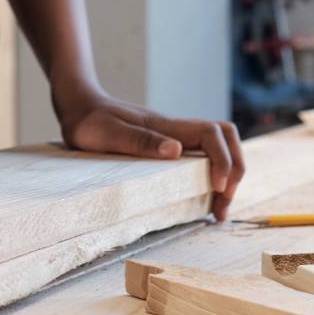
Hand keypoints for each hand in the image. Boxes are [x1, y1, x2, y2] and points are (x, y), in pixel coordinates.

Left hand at [55, 86, 244, 220]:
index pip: (212, 133)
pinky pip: (200, 158)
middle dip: (235, 171)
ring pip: (217, 149)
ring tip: (218, 209)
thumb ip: (140, 141)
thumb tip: (176, 150)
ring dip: (227, 175)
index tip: (216, 187)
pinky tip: (203, 198)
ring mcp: (173, 138)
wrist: (78, 105)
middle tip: (222, 205)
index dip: (223, 160)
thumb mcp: (107, 133)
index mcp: (165, 126)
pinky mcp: (166, 147)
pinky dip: (211, 176)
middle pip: (226, 139)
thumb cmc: (88, 121)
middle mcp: (175, 131)